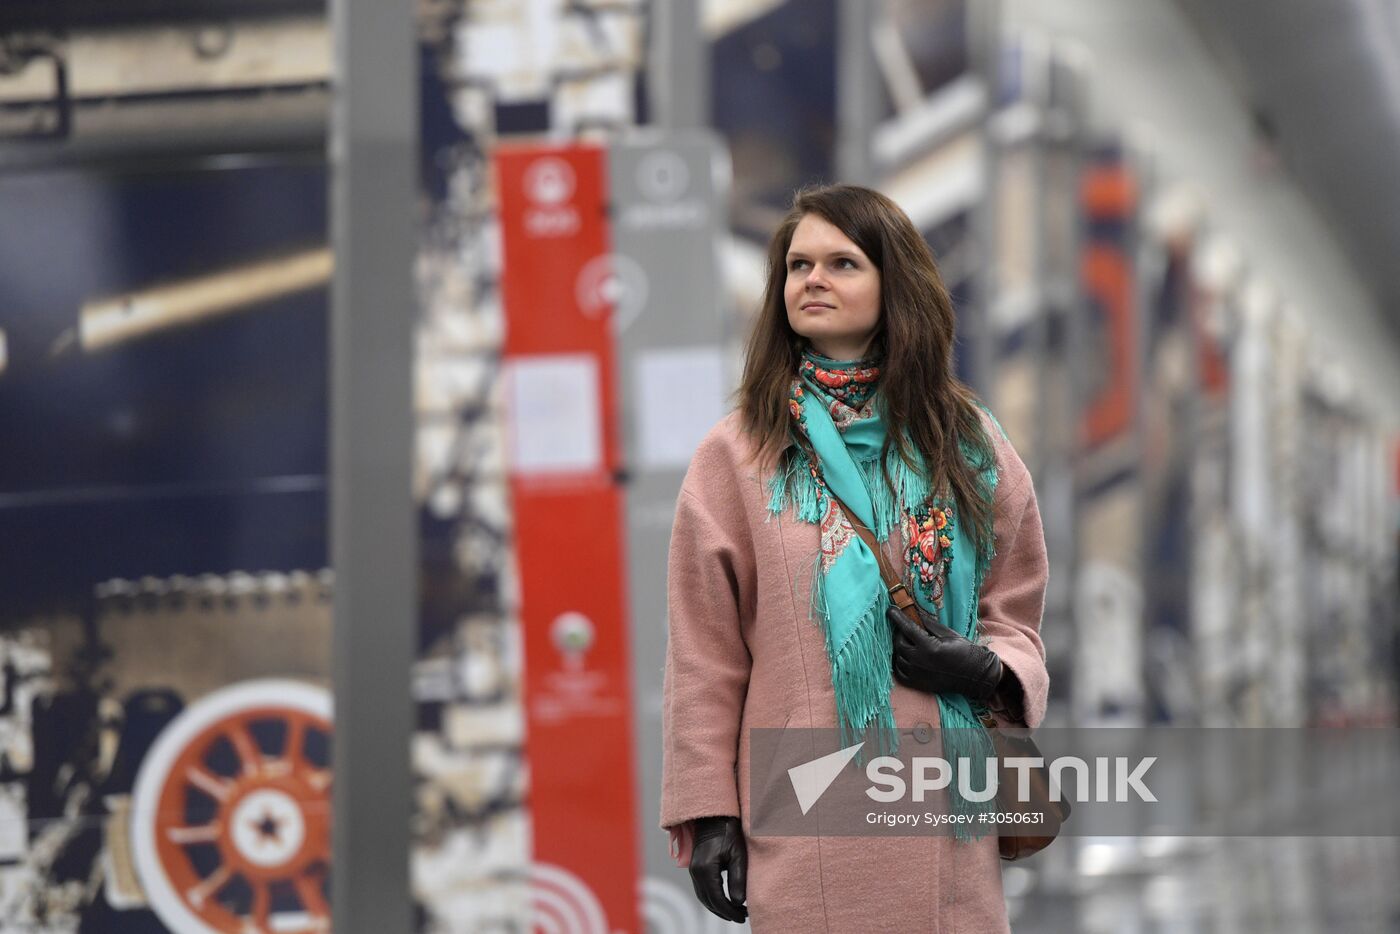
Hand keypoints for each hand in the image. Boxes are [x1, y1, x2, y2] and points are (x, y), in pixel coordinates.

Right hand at [688, 815, 747, 923]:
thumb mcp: (737, 855)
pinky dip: (712, 899)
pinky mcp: (696, 867)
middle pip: (708, 902)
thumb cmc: (729, 832)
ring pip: (703, 897)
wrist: (714, 816)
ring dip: (718, 907)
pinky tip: (725, 900)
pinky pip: (702, 890)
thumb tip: (738, 903)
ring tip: (735, 912)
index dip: (730, 911)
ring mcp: (693, 870)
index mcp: (705, 870)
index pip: (717, 900)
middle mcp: (696, 872)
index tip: (743, 916)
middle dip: (724, 912)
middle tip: (741, 917)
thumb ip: (738, 879)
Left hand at [886, 604, 1002, 701]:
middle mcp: (920, 661)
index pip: (907, 628)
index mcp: (929, 646)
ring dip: (900, 648)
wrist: (974, 675)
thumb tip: (916, 615)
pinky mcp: (918, 684)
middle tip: (904, 628)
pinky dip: (900, 663)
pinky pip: (900, 672)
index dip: (897, 617)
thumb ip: (930, 625)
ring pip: (898, 657)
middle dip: (899, 633)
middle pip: (899, 643)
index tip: (890, 610)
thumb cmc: (964, 651)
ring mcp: (917, 674)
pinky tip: (906, 656)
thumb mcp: (948, 634)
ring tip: (908, 642)